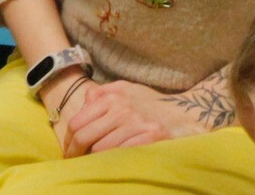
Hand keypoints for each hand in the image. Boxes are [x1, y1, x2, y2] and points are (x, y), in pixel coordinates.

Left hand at [59, 79, 209, 154]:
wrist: (185, 113)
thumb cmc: (151, 103)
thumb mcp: (126, 89)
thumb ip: (102, 93)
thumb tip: (83, 103)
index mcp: (112, 97)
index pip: (78, 122)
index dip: (68, 141)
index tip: (68, 151)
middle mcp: (122, 109)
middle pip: (84, 136)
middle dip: (75, 152)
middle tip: (74, 162)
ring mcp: (136, 124)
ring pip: (100, 149)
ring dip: (93, 159)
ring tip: (91, 164)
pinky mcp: (150, 138)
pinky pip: (121, 155)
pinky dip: (112, 161)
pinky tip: (110, 165)